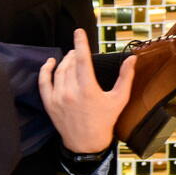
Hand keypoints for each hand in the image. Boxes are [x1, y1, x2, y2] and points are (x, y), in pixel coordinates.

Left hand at [40, 29, 131, 155]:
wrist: (86, 143)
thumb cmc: (105, 120)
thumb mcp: (119, 98)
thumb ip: (125, 77)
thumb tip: (132, 58)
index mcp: (88, 90)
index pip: (82, 60)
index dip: (81, 43)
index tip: (79, 31)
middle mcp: (71, 93)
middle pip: (70, 64)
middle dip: (75, 54)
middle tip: (79, 51)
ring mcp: (58, 98)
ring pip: (59, 71)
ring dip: (65, 61)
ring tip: (71, 57)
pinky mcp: (49, 104)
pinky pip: (44, 82)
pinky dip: (45, 70)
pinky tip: (50, 63)